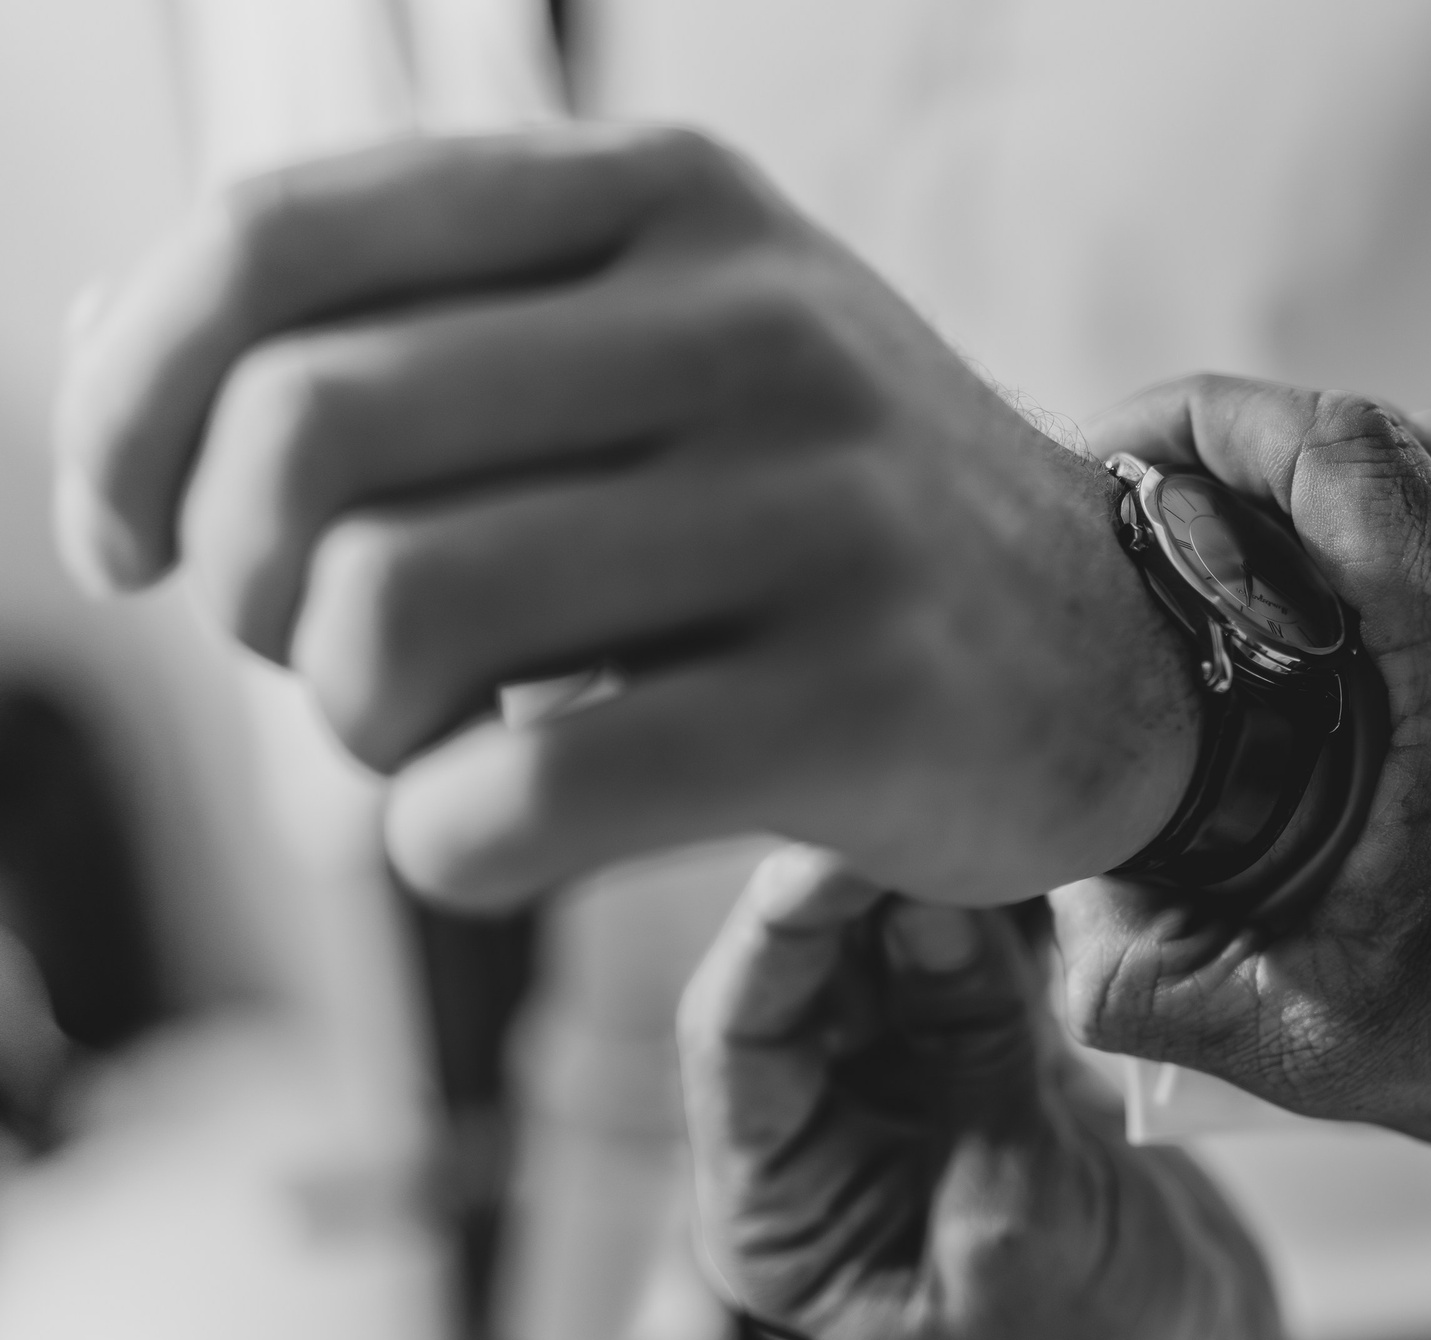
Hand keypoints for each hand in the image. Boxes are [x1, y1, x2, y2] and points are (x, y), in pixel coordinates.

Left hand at [54, 126, 1193, 910]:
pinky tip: (499, 840)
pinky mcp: (869, 702)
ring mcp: (825, 509)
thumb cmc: (828, 522)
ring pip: (399, 617)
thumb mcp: (666, 353)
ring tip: (436, 750)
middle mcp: (752, 323)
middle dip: (253, 596)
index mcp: (668, 202)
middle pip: (309, 438)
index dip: (127, 405)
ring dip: (351, 732)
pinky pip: (525, 796)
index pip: (281, 245)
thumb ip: (432, 332)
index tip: (135, 538)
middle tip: (331, 664)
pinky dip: (444, 850)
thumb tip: (116, 359)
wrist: (1116, 656)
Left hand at [678, 844, 1284, 1339]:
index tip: (832, 849)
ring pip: (882, 950)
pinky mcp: (986, 1063)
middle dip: (854, 888)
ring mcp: (903, 1093)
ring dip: (928, 884)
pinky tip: (1025, 856)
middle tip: (924, 795)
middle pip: (802, 976)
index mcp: (778, 1212)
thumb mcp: (1021, 1218)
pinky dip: (994, 913)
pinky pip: (968, 962)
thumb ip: (969, 1053)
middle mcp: (821, 1139)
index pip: (737, 1039)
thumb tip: (923, 890)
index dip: (778, 935)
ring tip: (983, 813)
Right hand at [1056, 379, 1430, 1194]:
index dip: (1198, 420)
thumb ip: (1150, 980)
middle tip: (1187, 533)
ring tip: (1307, 565)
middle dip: (1263, 458)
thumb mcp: (1324, 1039)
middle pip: (1388, 428)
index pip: (1324, 440)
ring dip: (1374, 481)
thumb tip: (1049, 894)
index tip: (1119, 458)